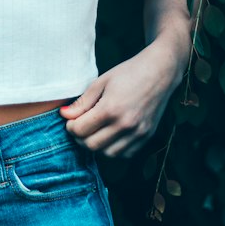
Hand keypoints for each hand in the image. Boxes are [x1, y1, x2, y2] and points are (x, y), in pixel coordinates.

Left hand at [60, 42, 180, 157]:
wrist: (159, 71)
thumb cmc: (129, 73)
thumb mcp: (101, 82)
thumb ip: (82, 102)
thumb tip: (65, 115)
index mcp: (111, 109)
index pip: (80, 130)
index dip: (70, 126)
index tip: (71, 119)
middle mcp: (125, 124)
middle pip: (92, 145)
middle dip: (81, 138)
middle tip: (80, 126)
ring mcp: (138, 133)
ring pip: (108, 153)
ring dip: (97, 145)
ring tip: (95, 131)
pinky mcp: (147, 136)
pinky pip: (125, 154)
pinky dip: (115, 148)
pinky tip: (111, 135)